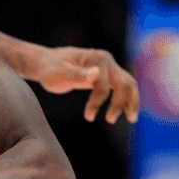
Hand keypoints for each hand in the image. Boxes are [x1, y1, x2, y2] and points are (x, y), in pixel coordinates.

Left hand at [23, 46, 139, 123]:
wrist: (46, 63)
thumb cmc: (50, 69)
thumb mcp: (59, 73)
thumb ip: (77, 74)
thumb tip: (96, 73)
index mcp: (96, 58)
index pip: (103, 86)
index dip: (97, 103)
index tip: (88, 117)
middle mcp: (106, 60)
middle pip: (125, 83)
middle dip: (122, 103)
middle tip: (110, 120)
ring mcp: (108, 66)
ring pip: (128, 84)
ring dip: (131, 102)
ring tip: (131, 119)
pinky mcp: (107, 74)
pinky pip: (122, 86)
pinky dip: (126, 99)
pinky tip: (126, 112)